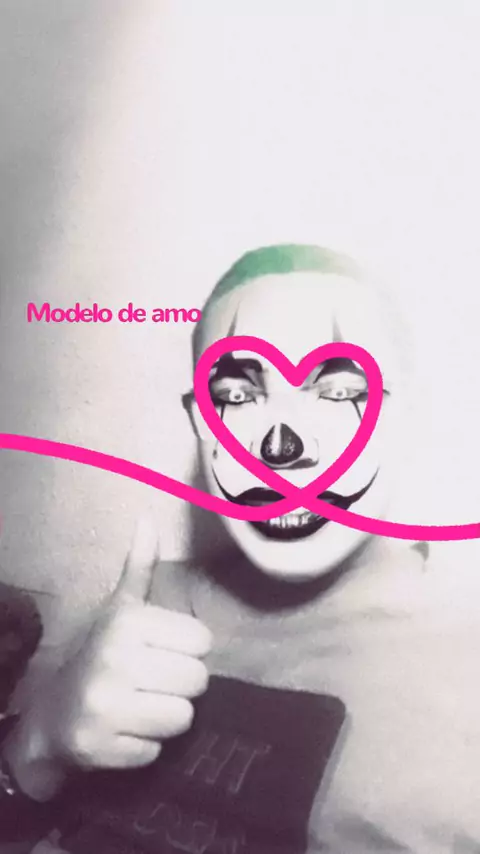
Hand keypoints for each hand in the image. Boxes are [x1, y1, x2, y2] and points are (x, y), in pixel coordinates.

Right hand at [5, 519, 211, 799]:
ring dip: (167, 715)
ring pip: (183, 717)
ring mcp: (106, 707)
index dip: (188, 649)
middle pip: (198, 680)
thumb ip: (139, 566)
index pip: (202, 641)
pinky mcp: (102, 748)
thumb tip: (148, 517)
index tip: (163, 651)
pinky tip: (125, 729)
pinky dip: (146, 745)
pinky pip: (157, 750)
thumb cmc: (100, 654)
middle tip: (154, 681)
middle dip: (181, 684)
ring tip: (142, 704)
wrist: (52, 717)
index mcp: (127, 622)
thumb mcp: (119, 608)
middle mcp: (115, 660)